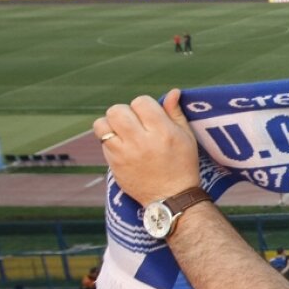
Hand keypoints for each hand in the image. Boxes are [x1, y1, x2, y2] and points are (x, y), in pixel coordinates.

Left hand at [94, 89, 200, 205]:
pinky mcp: (114, 164)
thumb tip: (172, 92)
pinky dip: (109, 140)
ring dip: (111, 125)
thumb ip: (175, 113)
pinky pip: (102, 142)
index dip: (144, 106)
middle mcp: (142, 141)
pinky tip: (122, 147)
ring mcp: (125, 153)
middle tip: (134, 124)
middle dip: (124, 113)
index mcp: (163, 131)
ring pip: (103, 125)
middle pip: (117, 110)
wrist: (172, 197)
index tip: (150, 117)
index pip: (141, 102)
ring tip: (122, 133)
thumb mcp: (186, 137)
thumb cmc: (183, 165)